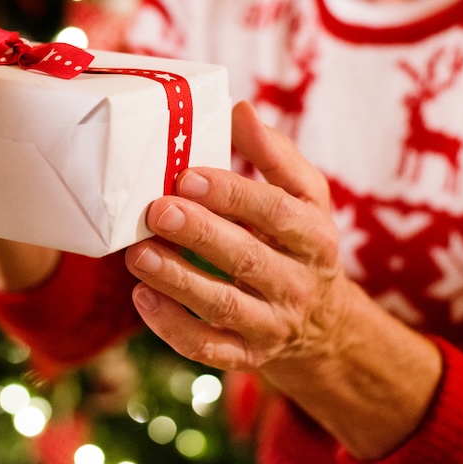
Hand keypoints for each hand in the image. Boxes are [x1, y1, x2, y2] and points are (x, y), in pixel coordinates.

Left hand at [124, 99, 347, 372]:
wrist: (323, 323)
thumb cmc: (298, 240)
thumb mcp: (304, 195)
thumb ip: (273, 154)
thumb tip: (239, 108)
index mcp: (314, 235)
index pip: (276, 213)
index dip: (232, 194)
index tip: (187, 175)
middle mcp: (299, 282)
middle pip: (248, 259)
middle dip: (200, 234)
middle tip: (157, 210)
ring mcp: (274, 324)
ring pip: (225, 307)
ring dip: (178, 281)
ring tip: (138, 254)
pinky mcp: (248, 355)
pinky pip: (209, 349)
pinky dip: (173, 327)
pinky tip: (143, 297)